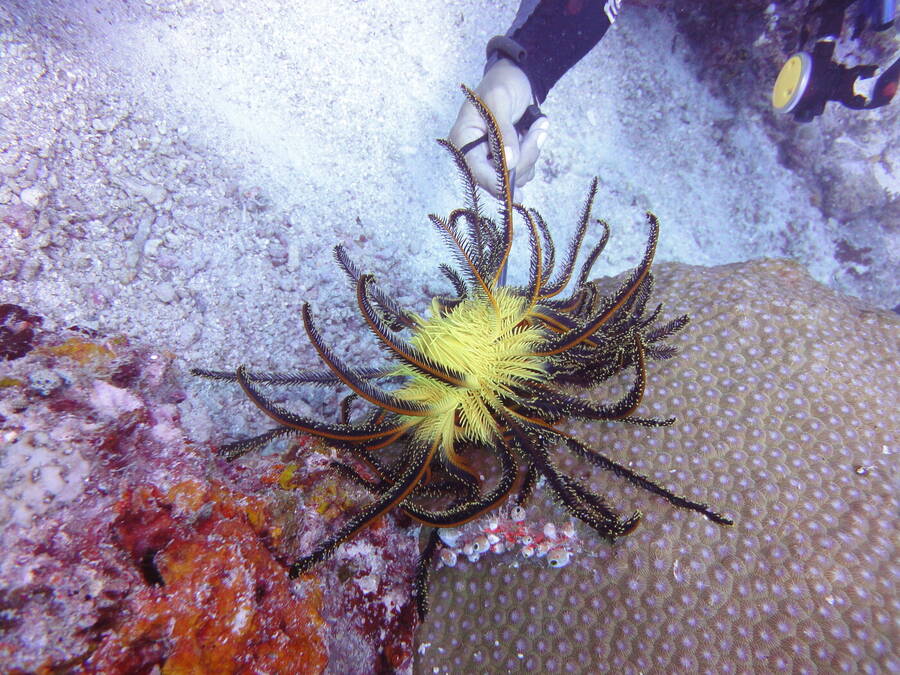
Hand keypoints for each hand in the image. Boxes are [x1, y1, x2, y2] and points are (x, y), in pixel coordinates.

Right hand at [449, 59, 549, 196]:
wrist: (515, 75)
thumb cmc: (501, 82)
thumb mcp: (500, 100)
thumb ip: (502, 132)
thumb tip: (509, 161)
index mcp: (463, 141)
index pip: (477, 172)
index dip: (497, 180)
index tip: (516, 179)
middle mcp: (475, 154)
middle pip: (499, 178)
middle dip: (524, 158)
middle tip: (539, 131)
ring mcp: (491, 158)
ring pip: (515, 175)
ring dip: (532, 153)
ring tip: (538, 126)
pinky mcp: (507, 158)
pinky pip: (523, 170)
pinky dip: (533, 152)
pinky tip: (534, 131)